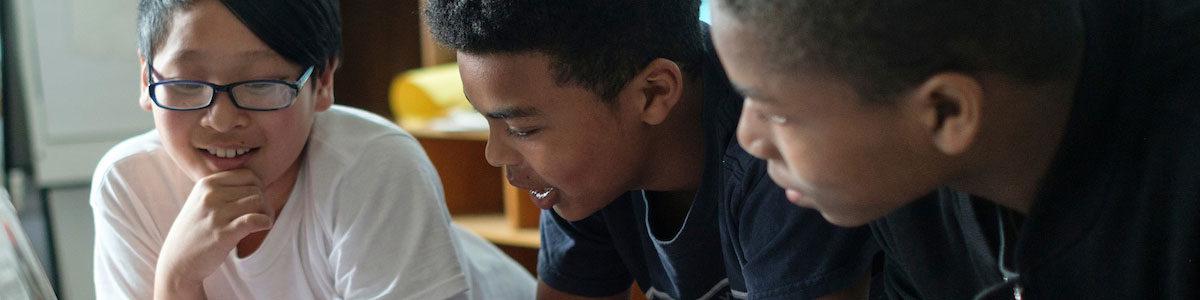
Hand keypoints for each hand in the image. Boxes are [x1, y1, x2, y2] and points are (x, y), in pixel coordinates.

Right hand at [154, 169, 271, 298]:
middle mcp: (210, 195)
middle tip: (261, 215)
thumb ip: (224, 189)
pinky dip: (265, 222)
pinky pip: (254, 219)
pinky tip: (264, 226)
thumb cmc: (197, 231)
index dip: (258, 187)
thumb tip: (259, 182)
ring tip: (262, 223)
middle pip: (255, 189)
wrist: (178, 261)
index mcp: (206, 184)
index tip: (256, 201)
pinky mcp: (223, 234)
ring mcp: (216, 214)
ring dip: (267, 213)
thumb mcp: (202, 201)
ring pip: (258, 202)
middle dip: (264, 202)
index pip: (247, 174)